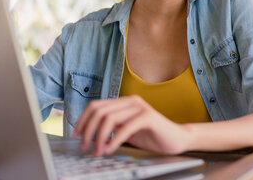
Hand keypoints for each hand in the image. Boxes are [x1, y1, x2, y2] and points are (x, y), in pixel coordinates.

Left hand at [72, 95, 191, 155]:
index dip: (83, 120)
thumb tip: (88, 134)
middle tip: (84, 147)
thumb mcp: (126, 130)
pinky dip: (114, 140)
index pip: (95, 106)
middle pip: (99, 111)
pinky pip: (125, 127)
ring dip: (99, 137)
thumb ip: (111, 127)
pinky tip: (110, 150)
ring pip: (109, 118)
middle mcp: (131, 100)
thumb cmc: (151, 136)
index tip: (75, 136)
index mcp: (123, 102)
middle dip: (88, 130)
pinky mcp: (148, 117)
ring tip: (97, 152)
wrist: (177, 139)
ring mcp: (140, 107)